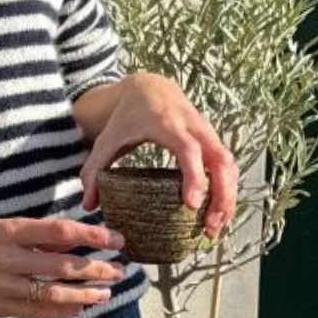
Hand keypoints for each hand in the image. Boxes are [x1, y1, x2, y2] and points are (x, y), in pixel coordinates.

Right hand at [0, 216, 128, 317]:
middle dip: (95, 269)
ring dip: (82, 295)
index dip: (92, 235)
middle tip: (120, 271)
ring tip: (105, 293)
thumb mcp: (5, 228)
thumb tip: (78, 239)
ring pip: (51, 293)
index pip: (60, 231)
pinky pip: (35, 312)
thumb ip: (39, 235)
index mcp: (10, 231)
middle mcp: (7, 258)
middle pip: (61, 266)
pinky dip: (60, 312)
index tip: (117, 240)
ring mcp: (2, 285)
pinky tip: (79, 309)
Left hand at [79, 73, 237, 233]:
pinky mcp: (213, 141)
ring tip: (214, 229)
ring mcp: (208, 133)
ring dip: (228, 197)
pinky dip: (228, 190)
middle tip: (208, 227)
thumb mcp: (106, 139)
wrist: (150, 88)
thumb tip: (88, 206)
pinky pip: (228, 167)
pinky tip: (218, 215)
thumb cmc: (127, 117)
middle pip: (220, 160)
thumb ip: (94, 170)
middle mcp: (194, 127)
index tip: (192, 204)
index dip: (194, 176)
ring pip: (229, 165)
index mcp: (167, 124)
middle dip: (220, 195)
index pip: (188, 149)